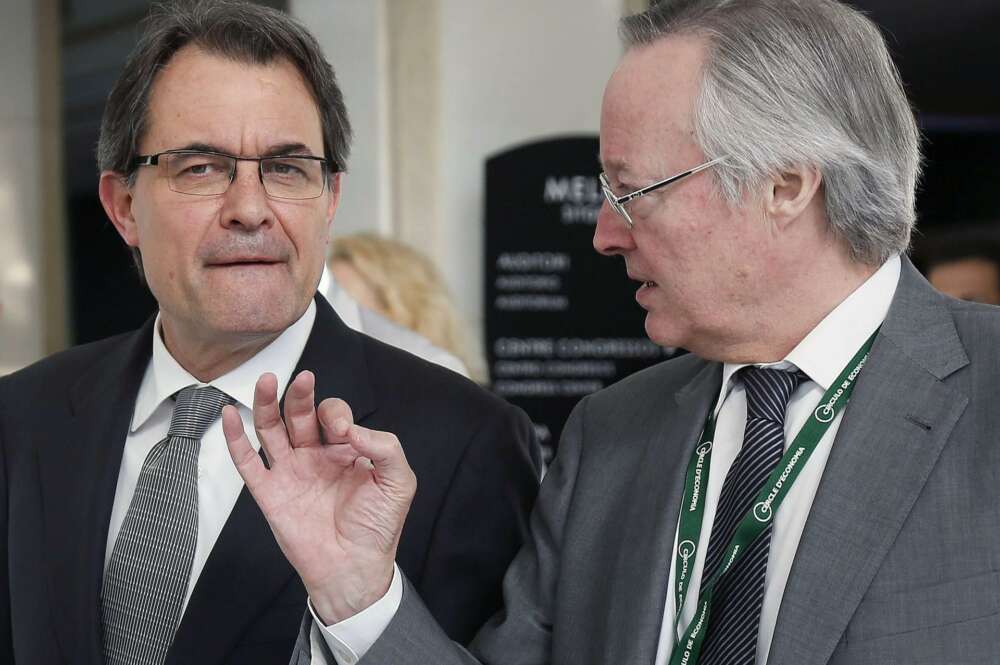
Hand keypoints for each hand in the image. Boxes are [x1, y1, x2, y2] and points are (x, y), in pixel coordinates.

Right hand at [222, 370, 416, 623]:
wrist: (355, 568)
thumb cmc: (378, 526)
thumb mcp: (399, 481)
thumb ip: (384, 447)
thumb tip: (352, 429)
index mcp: (346, 448)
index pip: (334, 415)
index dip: (337, 415)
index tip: (344, 432)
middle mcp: (315, 455)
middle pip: (300, 414)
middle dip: (300, 395)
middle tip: (303, 379)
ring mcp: (290, 472)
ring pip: (271, 429)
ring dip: (267, 404)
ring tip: (267, 380)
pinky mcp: (269, 492)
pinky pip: (247, 461)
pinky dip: (236, 438)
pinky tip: (230, 414)